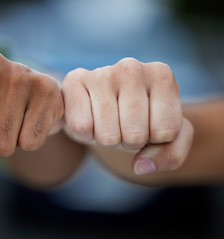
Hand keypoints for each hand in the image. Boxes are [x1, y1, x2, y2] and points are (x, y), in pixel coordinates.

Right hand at [62, 58, 192, 174]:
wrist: (102, 106)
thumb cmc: (138, 120)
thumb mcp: (166, 138)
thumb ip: (171, 155)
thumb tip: (141, 166)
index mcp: (161, 75)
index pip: (165, 131)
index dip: (155, 139)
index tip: (148, 124)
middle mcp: (131, 68)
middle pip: (135, 135)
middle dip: (129, 142)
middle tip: (124, 126)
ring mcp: (101, 73)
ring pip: (107, 135)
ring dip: (107, 140)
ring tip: (107, 123)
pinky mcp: (74, 80)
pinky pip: (81, 126)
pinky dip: (85, 134)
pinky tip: (89, 118)